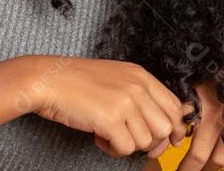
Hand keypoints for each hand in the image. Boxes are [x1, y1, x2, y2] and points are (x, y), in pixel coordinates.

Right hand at [27, 57, 186, 159]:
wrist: (48, 80)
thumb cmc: (78, 82)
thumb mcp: (116, 79)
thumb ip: (141, 95)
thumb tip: (165, 129)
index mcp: (140, 75)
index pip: (175, 106)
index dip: (175, 128)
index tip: (167, 139)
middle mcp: (137, 87)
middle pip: (165, 128)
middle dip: (151, 141)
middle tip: (131, 140)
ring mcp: (125, 102)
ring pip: (145, 141)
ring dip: (127, 144)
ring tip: (107, 133)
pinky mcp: (110, 119)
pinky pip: (126, 148)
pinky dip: (113, 149)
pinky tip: (99, 137)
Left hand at [175, 81, 223, 170]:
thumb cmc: (212, 70)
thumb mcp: (190, 83)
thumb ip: (179, 106)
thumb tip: (166, 131)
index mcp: (199, 106)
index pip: (180, 138)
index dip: (176, 158)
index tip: (172, 168)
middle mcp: (217, 117)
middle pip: (200, 156)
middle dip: (190, 170)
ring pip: (220, 160)